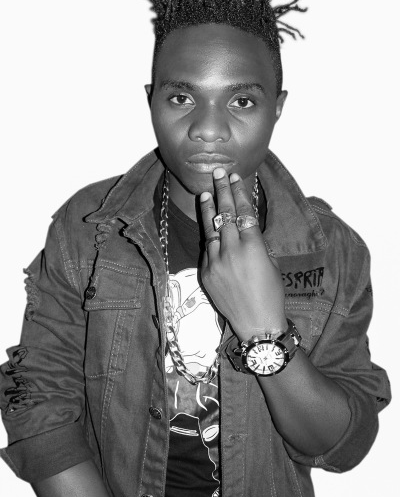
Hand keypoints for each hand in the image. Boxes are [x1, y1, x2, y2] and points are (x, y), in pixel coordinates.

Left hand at [200, 168, 286, 340]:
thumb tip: (245, 227)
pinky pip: (207, 249)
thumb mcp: (270, 262)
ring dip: (208, 209)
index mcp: (252, 246)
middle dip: (222, 191)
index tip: (235, 178)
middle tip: (219, 173)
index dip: (239, 192)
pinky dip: (210, 236)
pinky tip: (210, 225)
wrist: (256, 323)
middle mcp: (231, 250)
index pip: (243, 211)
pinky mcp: (206, 272)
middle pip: (225, 214)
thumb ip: (255, 243)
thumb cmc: (271, 294)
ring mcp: (215, 261)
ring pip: (210, 229)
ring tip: (206, 192)